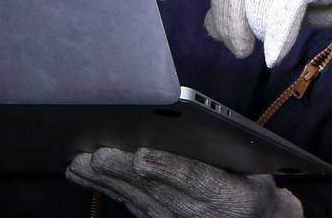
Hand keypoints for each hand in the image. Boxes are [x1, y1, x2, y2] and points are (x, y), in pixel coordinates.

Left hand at [67, 147, 302, 217]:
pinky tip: (82, 173)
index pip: (193, 179)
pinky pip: (125, 201)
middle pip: (152, 187)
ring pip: (131, 196)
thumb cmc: (248, 186)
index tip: (142, 156)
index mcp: (222, 194)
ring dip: (104, 179)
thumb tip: (192, 123)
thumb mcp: (252, 170)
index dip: (166, 168)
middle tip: (97, 153)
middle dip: (121, 170)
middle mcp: (191, 211)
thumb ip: (224, 150)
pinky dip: (103, 186)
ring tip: (79, 160)